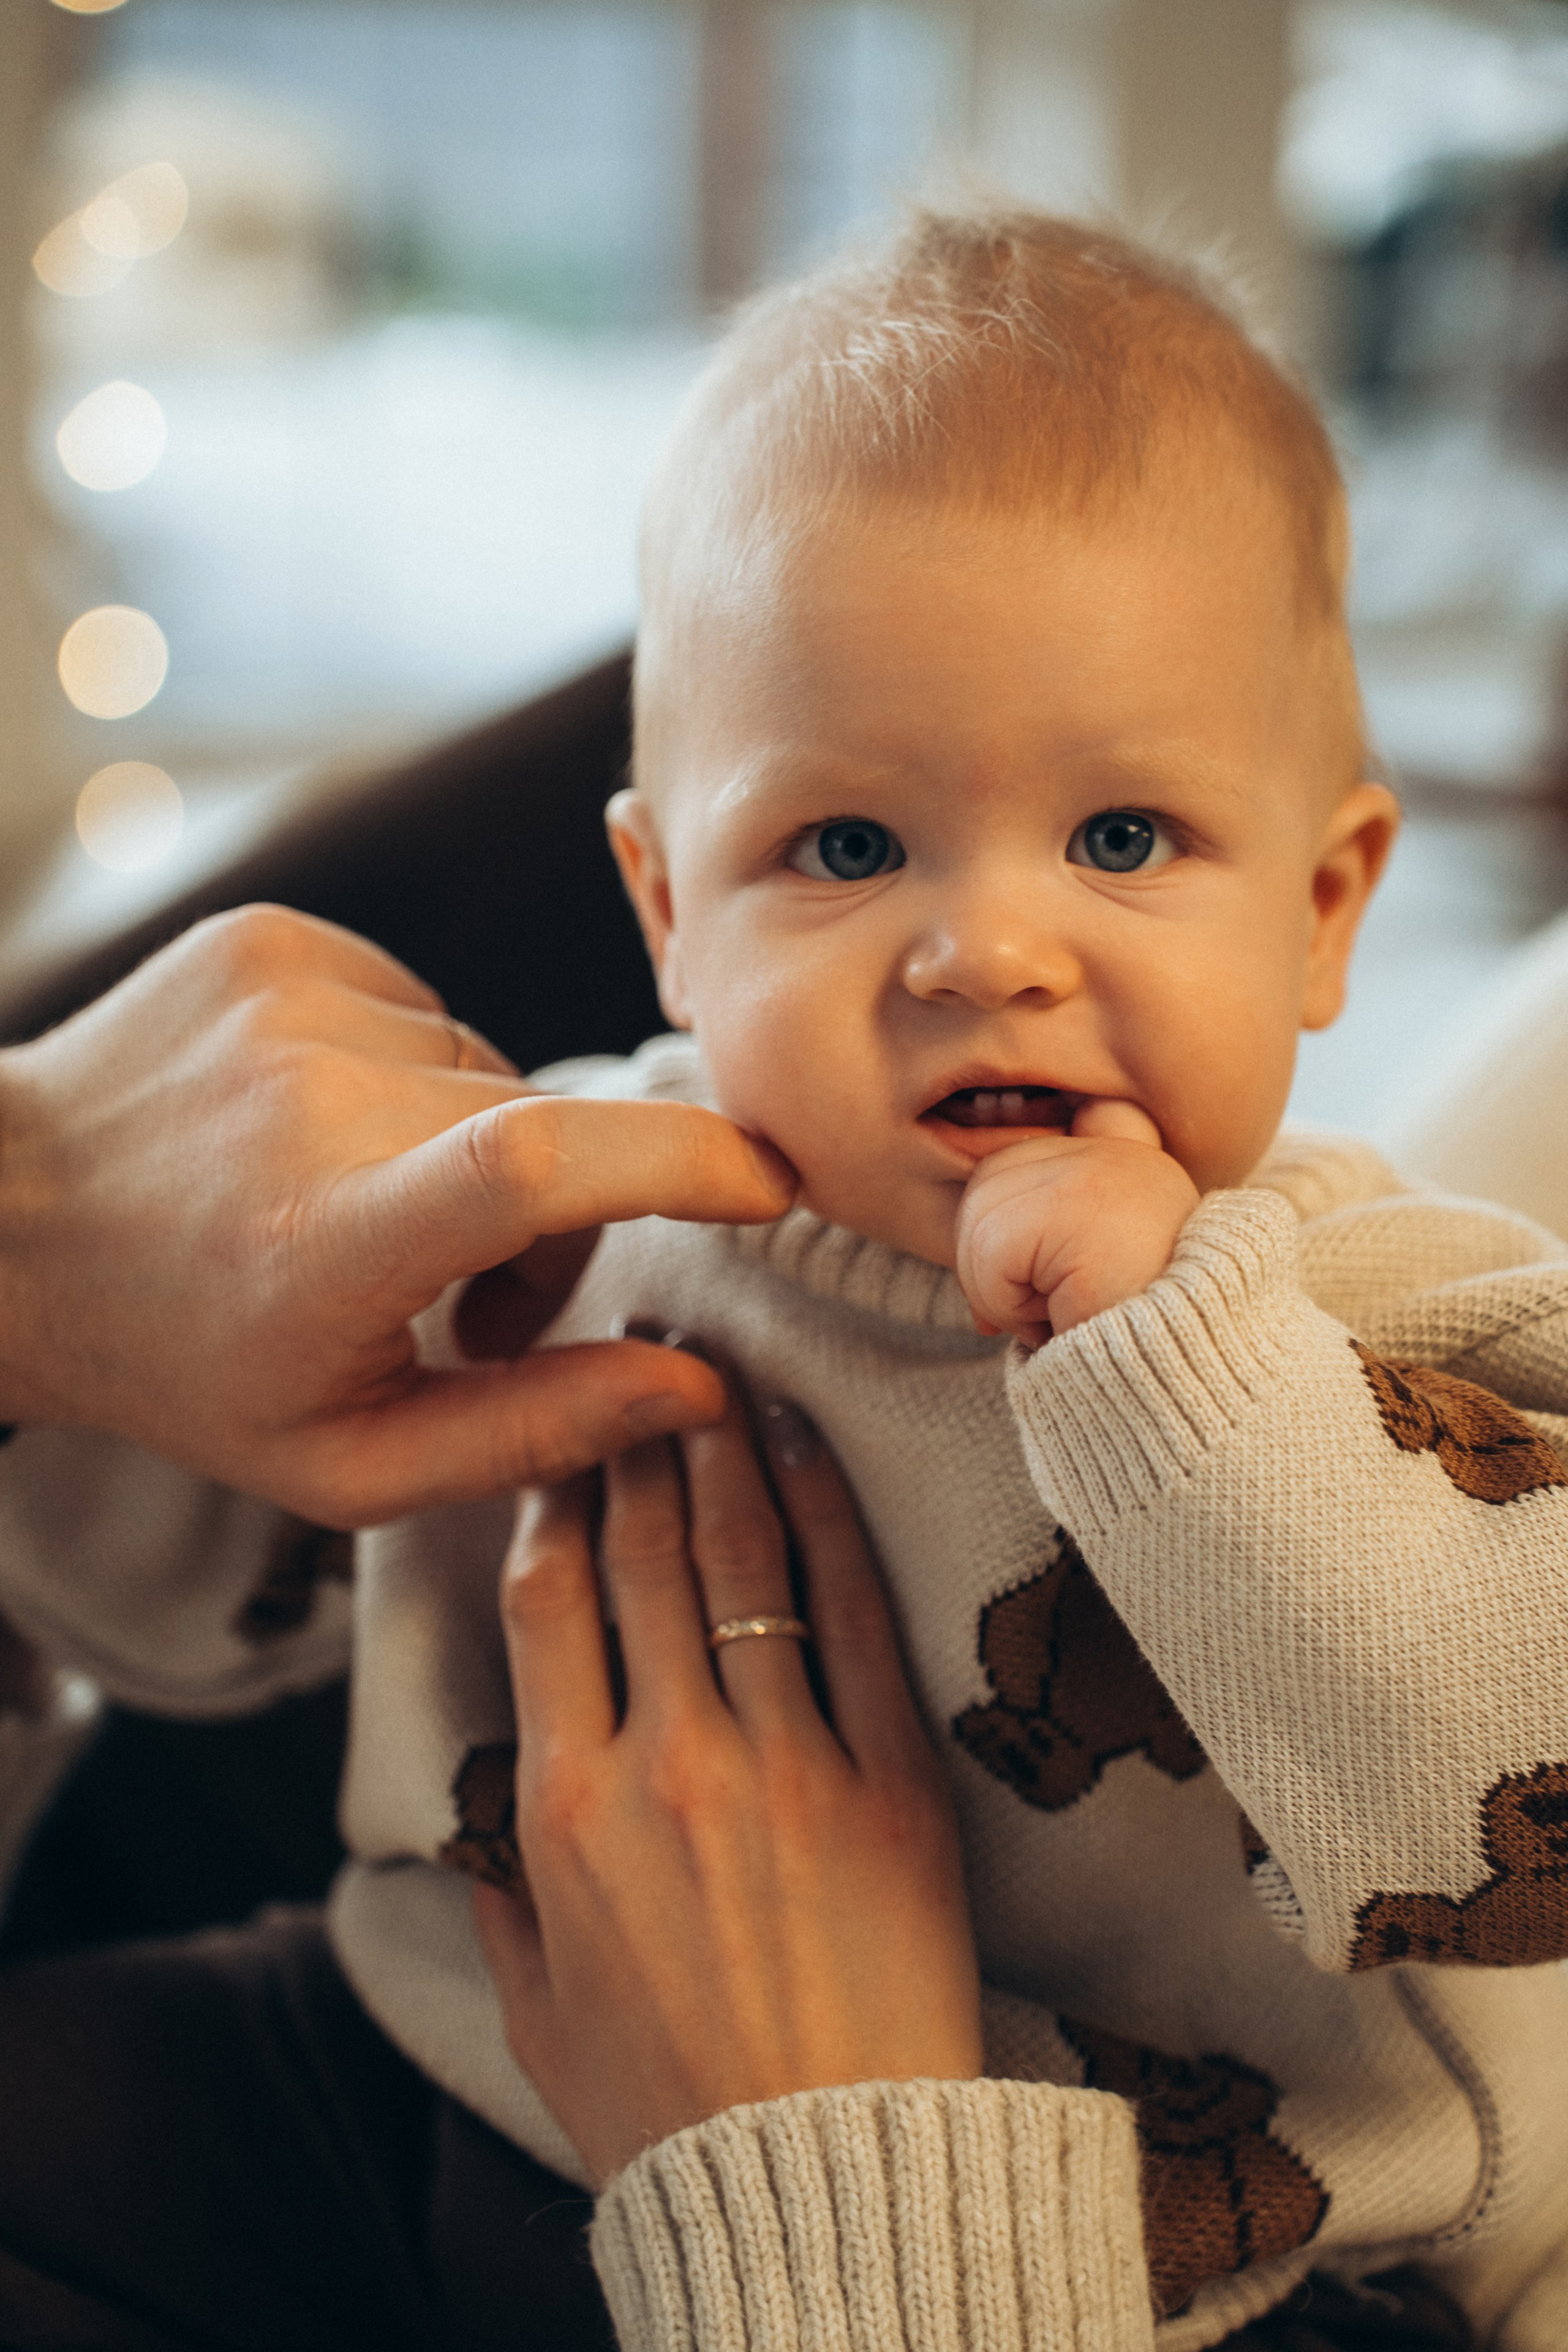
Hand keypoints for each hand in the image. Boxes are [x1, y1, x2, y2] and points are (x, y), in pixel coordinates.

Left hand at [0, 907, 792, 1522]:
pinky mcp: (283, 941)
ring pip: (492, 1069)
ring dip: (482, 1144)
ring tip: (382, 1211)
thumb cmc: (186, 1362)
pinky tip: (330, 1130)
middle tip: (469, 1299)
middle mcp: (309, 1102)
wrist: (14, 1222)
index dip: (675, 1158)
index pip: (529, 1164)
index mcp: (325, 1243)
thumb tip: (696, 1389)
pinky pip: (429, 1010)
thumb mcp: (346, 1463)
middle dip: (555, 1218)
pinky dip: (414, 1075)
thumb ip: (532, 1433)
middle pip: (546, 1132)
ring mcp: (292, 1000)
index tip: (767, 1181)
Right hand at [472, 1380, 981, 2184]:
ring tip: (716, 1368)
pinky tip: (806, 1445)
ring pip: (738, 1557)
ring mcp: (784, 1761)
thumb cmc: (670, 2103)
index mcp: (565, 1807)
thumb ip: (499, 1888)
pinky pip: (852, 1614)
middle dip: (635, 1432)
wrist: (820, 2182)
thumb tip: (478, 1811)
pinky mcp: (888, 1778)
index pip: (546, 1597)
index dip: (554, 1492)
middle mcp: (665, 1761)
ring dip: (721, 1443)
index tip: (565, 1428)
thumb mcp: (537, 2004)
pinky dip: (826, 1514)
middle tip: (647, 1350)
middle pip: (639, 1550)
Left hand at [956, 1099, 1198, 1344]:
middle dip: (988, 1266)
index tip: (1036, 1297)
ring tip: (1060, 1319)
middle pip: (986, 1185)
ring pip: (978, 1217)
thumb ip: (1038, 1262)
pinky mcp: (1080, 1205)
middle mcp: (1121, 1151)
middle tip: (1041, 1317)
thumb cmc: (1145, 1356)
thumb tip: (978, 1307)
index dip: (1001, 1237)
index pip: (1013, 1167)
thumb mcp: (1091, 1291)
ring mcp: (1102, 1168)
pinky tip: (1059, 1322)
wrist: (1194, 1383)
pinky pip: (989, 1252)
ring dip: (1000, 1292)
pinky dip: (1005, 1304)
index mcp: (1130, 1162)